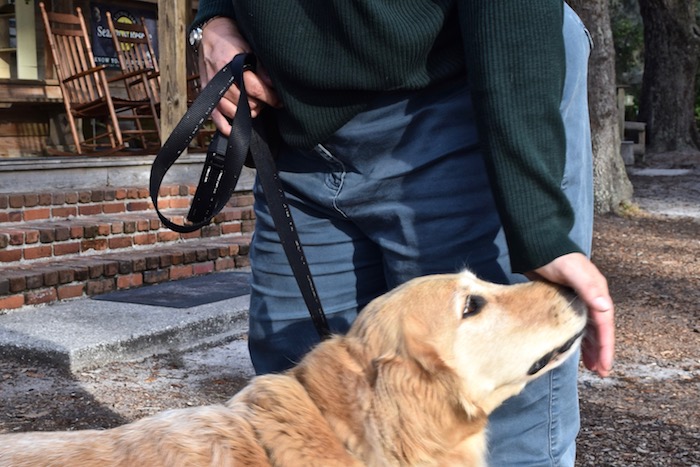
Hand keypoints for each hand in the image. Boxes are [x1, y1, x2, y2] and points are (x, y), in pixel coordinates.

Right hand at [198, 17, 280, 134]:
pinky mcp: (206, 95)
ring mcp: (211, 89)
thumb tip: (272, 84)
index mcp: (231, 65)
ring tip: (254, 104)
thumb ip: (261, 66)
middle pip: (245, 103)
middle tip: (266, 99)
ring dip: (247, 112)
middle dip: (260, 104)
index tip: (280, 100)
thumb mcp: (249, 47)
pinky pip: (215, 117)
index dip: (270, 97)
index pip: (254, 88)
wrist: (211, 34)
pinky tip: (234, 129)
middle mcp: (220, 79)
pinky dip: (225, 126)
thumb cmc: (233, 40)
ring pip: (233, 113)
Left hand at [526, 253, 614, 377]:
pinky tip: (572, 349)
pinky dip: (576, 338)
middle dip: (601, 352)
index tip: (605, 366)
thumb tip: (606, 308)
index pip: (604, 325)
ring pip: (587, 330)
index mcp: (597, 293)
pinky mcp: (562, 302)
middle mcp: (590, 298)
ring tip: (592, 368)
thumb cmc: (555, 256)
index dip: (606, 347)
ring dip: (590, 348)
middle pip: (599, 331)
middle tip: (601, 373)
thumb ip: (588, 288)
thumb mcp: (572, 271)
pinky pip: (573, 325)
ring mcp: (577, 301)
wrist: (537, 245)